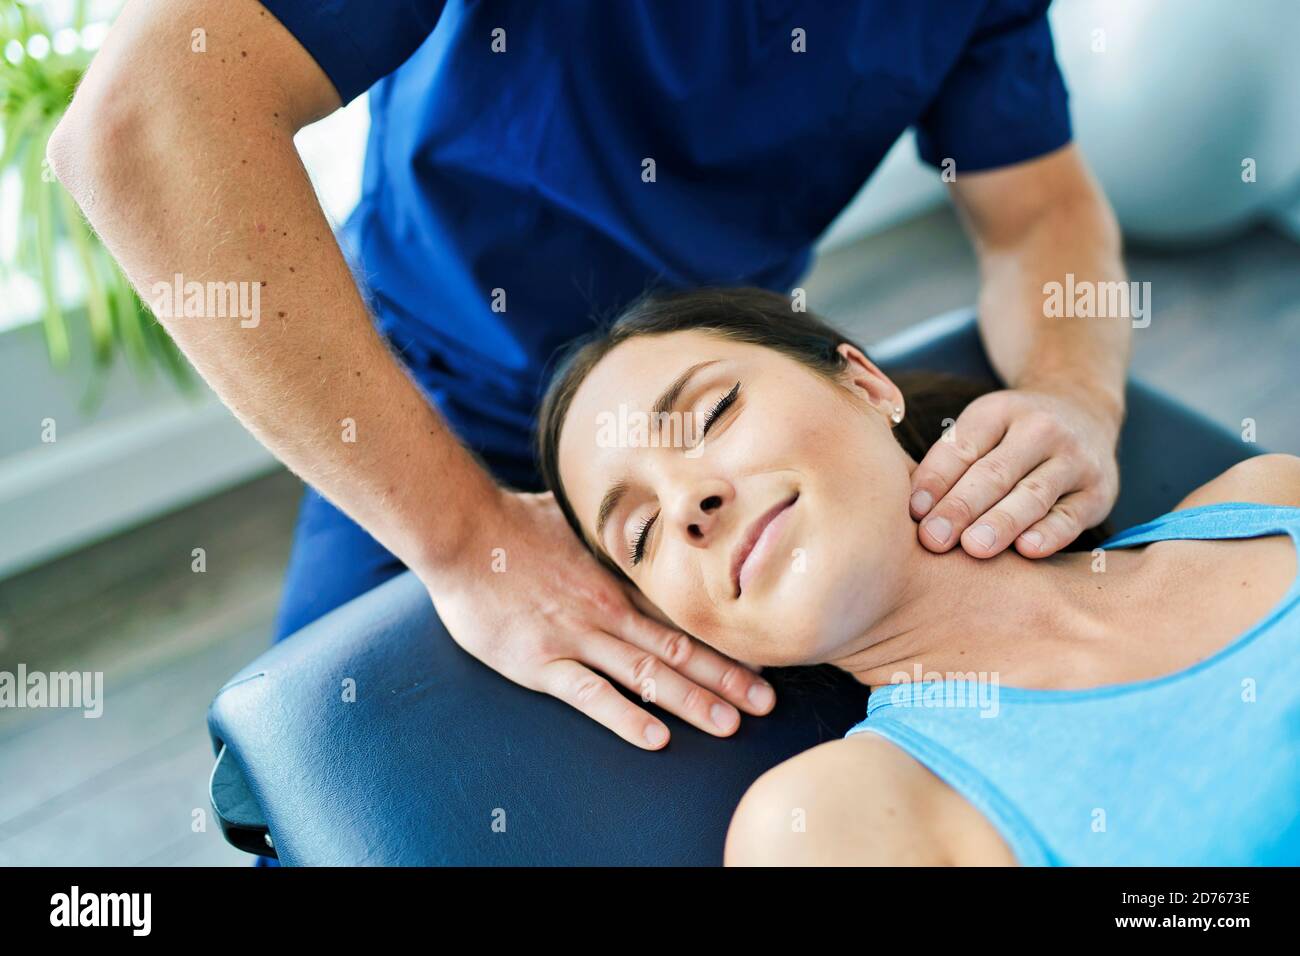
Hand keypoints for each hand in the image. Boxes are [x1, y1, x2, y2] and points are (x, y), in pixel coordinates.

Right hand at [422, 489, 775, 748]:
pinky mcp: (540, 661)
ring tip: (730, 725)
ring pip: (646, 673)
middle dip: (726, 677)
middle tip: (767, 704)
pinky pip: (590, 694)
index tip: (760, 658)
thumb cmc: (513, 522)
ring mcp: (576, 637)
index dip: (722, 638)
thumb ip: (607, 529)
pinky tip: (655, 738)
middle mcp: (606, 610)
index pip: (682, 615)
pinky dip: (624, 717)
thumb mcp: (575, 517)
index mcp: (616, 580)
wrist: (462, 531)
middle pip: (678, 647)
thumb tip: (634, 510)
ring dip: (691, 700)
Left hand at [908, 387, 1119, 558]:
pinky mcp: (1098, 492)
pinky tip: (1027, 549)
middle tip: (934, 539)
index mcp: (999, 412)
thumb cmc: (1011, 436)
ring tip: (974, 547)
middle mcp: (1041, 430)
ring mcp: (1074, 460)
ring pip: (1033, 495)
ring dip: (1001, 523)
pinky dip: (1050, 533)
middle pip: (995, 473)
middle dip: (961, 507)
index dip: (936, 480)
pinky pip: (1071, 516)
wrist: (1085, 411)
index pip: (963, 448)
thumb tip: (914, 510)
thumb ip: (948, 464)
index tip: (913, 512)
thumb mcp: (980, 430)